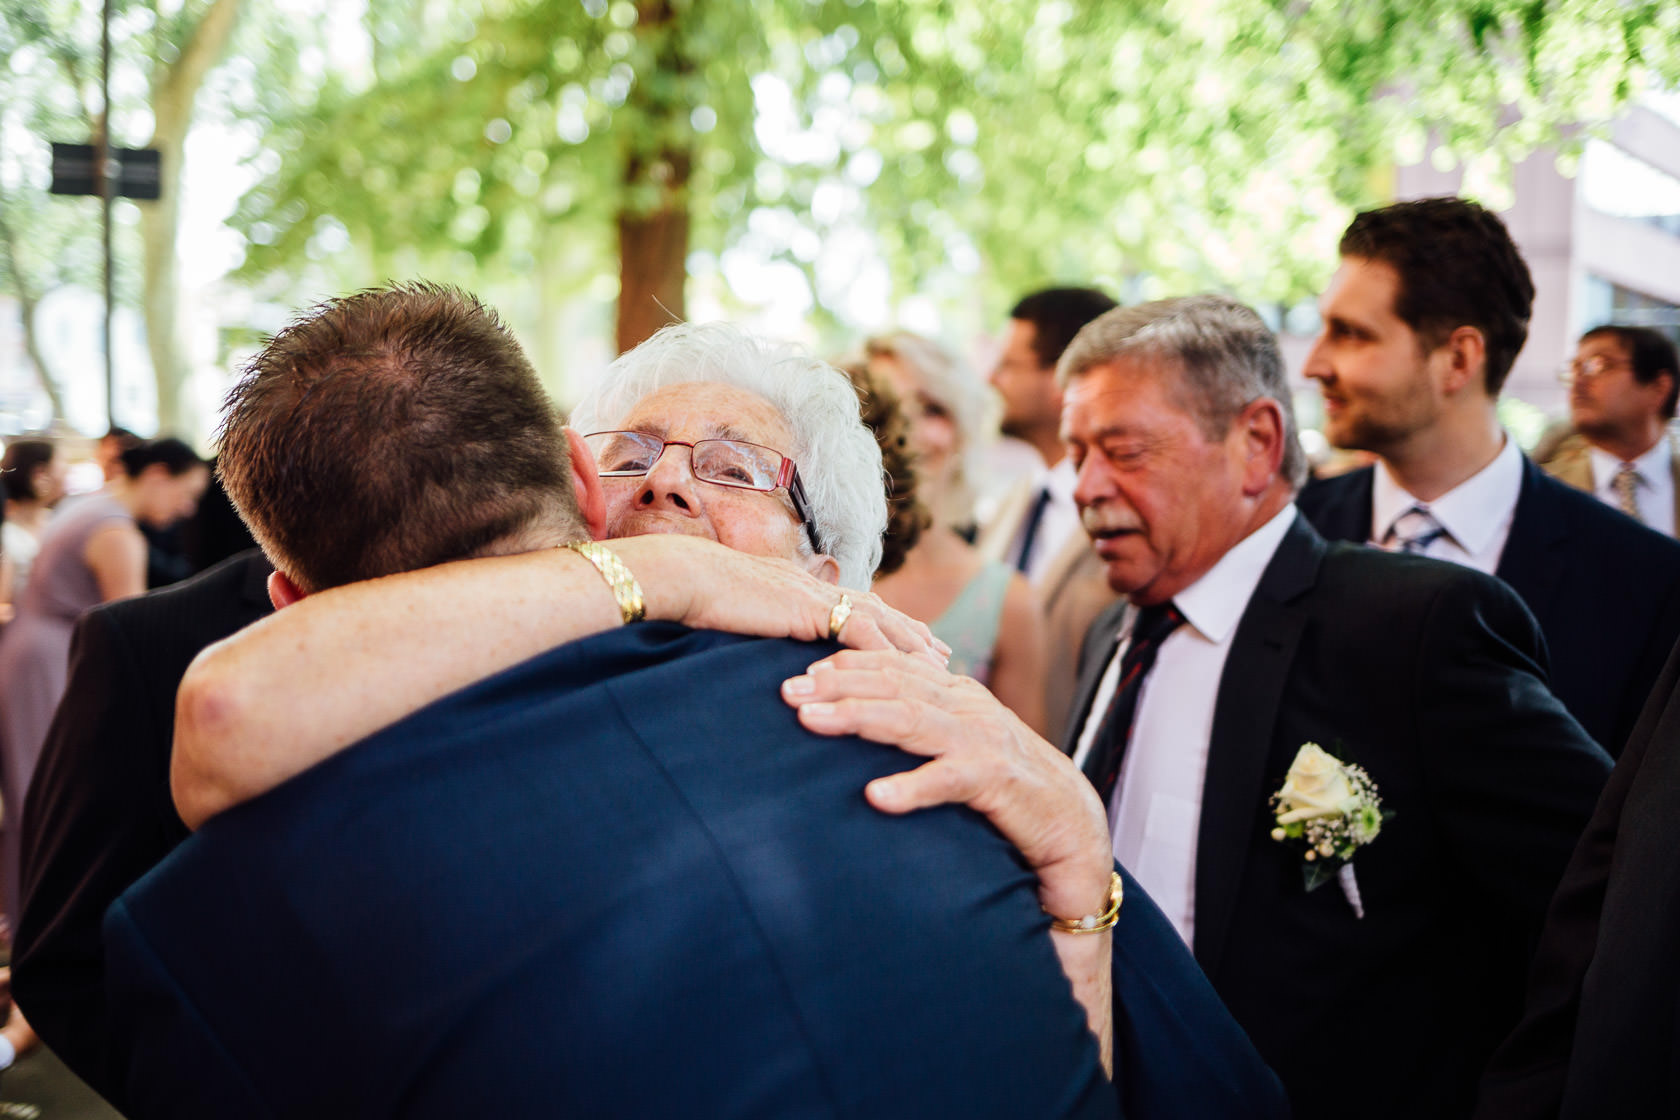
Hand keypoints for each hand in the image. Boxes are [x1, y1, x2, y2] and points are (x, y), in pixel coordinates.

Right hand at [612, 535, 948, 664]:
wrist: (681, 580)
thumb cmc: (691, 600)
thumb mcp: (731, 617)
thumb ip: (752, 631)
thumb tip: (751, 650)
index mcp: (796, 587)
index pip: (851, 605)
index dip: (882, 623)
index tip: (907, 640)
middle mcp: (812, 586)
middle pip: (877, 609)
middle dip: (911, 632)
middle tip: (943, 652)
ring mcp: (815, 596)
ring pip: (879, 620)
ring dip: (912, 643)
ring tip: (940, 665)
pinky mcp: (811, 610)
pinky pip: (861, 632)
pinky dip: (889, 651)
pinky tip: (911, 669)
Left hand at [780, 649, 1111, 921]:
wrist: (1073, 825)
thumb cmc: (1006, 787)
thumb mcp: (958, 744)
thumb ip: (921, 723)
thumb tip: (863, 711)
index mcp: (955, 694)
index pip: (892, 666)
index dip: (844, 666)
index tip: (797, 674)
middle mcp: (967, 707)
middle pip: (893, 684)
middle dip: (836, 684)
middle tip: (787, 692)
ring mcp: (982, 740)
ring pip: (912, 719)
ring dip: (858, 717)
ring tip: (811, 722)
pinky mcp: (997, 781)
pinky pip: (948, 780)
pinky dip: (912, 787)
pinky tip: (876, 796)